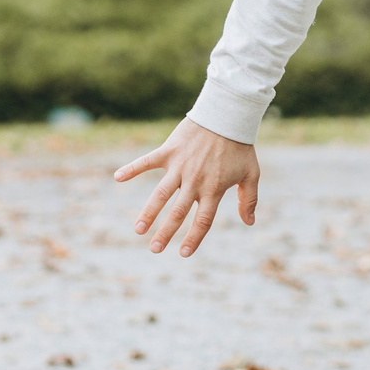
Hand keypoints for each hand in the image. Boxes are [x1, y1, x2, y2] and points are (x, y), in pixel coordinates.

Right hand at [113, 117, 259, 256]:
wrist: (226, 115)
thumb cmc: (239, 146)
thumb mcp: (251, 173)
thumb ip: (249, 199)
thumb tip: (249, 222)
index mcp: (213, 189)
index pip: (203, 220)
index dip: (194, 238)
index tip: (184, 253)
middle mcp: (194, 181)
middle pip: (178, 212)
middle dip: (165, 233)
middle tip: (154, 249)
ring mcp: (180, 166)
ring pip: (161, 194)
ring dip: (148, 212)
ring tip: (138, 229)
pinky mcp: (169, 151)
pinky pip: (147, 161)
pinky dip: (132, 168)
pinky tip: (118, 177)